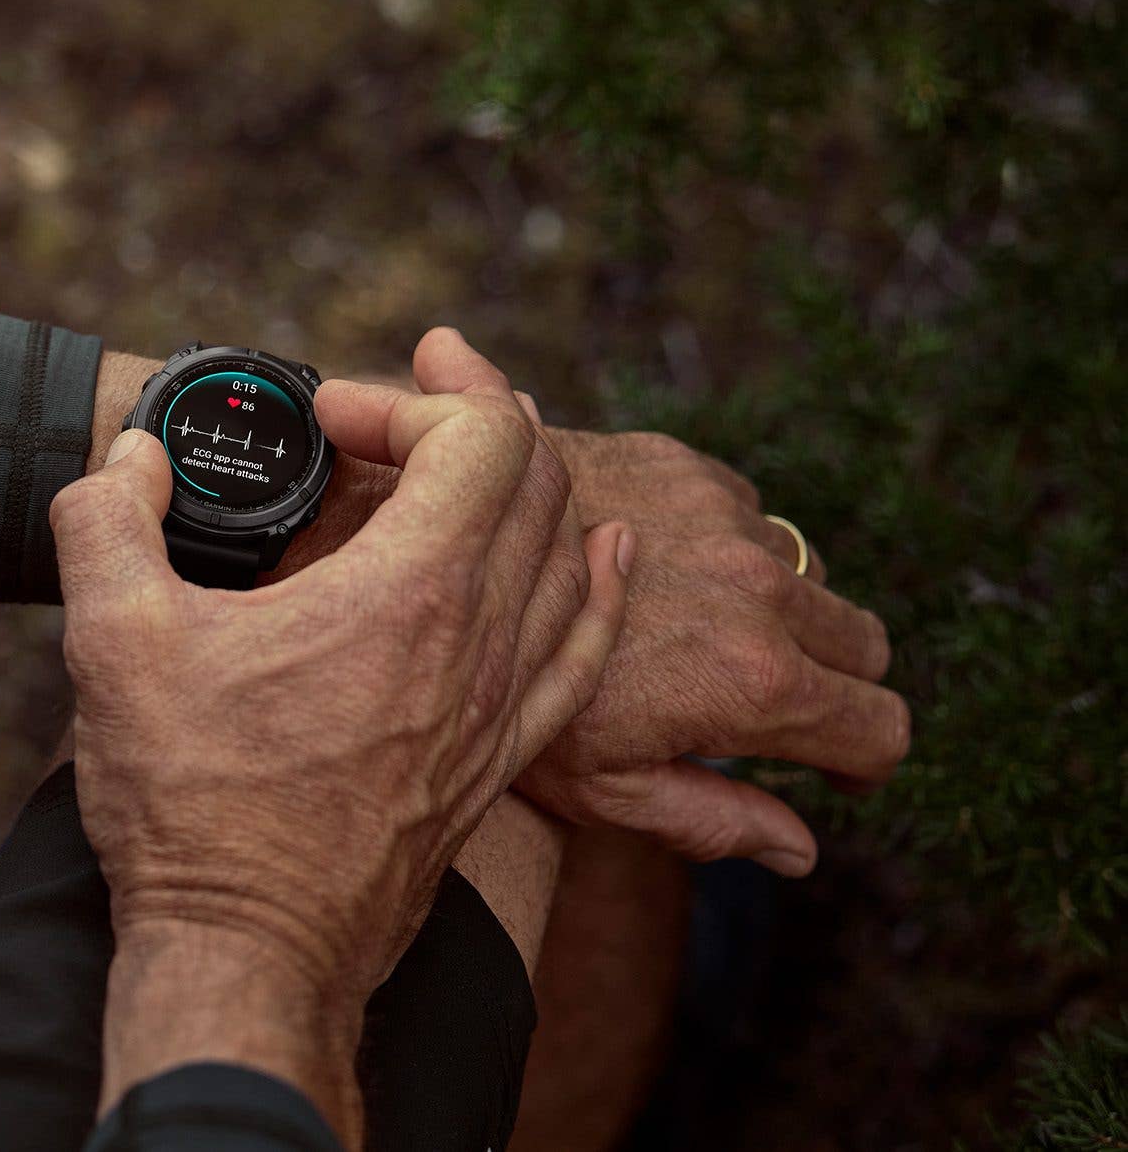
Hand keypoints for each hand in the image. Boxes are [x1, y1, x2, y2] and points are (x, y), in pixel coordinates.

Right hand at [55, 328, 630, 1135]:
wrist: (248, 952)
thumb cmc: (188, 805)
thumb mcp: (113, 638)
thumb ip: (108, 517)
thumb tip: (126, 457)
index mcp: (409, 593)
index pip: (483, 434)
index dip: (408, 396)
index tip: (330, 419)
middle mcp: (480, 644)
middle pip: (536, 481)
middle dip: (464, 420)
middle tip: (382, 419)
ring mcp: (499, 710)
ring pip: (567, 558)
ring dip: (520, 490)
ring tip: (462, 462)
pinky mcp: (495, 766)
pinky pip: (584, 652)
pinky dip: (595, 586)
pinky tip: (601, 559)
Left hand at [513, 427, 907, 874]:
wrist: (436, 557)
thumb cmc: (503, 696)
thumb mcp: (600, 784)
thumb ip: (710, 820)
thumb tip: (801, 850)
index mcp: (755, 680)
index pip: (880, 728)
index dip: (864, 761)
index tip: (836, 769)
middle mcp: (761, 589)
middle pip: (865, 644)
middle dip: (836, 680)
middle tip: (775, 707)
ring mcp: (726, 518)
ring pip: (808, 572)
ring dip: (778, 605)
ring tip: (701, 634)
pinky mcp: (684, 465)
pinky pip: (749, 510)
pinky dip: (726, 542)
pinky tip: (658, 571)